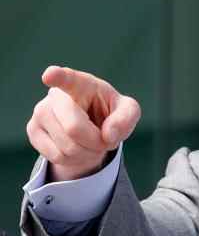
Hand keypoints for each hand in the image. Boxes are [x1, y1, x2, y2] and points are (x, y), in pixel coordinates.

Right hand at [26, 66, 140, 181]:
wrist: (90, 124)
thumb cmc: (109, 112)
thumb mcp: (127, 110)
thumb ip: (126, 117)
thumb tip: (108, 135)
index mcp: (81, 83)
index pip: (67, 78)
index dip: (58, 76)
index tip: (50, 75)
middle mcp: (56, 95)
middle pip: (74, 128)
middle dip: (96, 142)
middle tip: (104, 139)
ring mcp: (40, 112)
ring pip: (66, 147)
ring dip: (88, 153)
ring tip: (92, 142)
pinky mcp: (33, 130)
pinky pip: (57, 157)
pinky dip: (75, 160)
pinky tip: (78, 149)